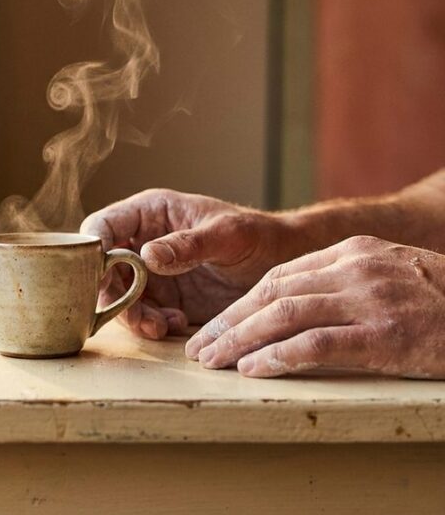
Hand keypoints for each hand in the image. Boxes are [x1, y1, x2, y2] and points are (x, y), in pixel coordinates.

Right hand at [80, 189, 296, 339]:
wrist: (283, 266)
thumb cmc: (259, 236)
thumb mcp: (228, 235)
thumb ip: (188, 245)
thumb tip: (146, 255)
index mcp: (151, 213)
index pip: (103, 226)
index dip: (93, 250)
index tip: (100, 276)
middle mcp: (143, 241)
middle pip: (103, 268)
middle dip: (112, 293)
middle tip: (133, 313)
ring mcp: (151, 273)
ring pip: (118, 295)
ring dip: (132, 315)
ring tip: (160, 326)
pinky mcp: (164, 299)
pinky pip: (141, 315)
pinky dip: (150, 324)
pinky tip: (174, 325)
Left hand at [185, 235, 444, 378]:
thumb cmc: (438, 300)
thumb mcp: (386, 273)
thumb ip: (339, 281)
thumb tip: (284, 304)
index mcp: (350, 252)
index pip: (278, 277)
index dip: (240, 305)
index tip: (214, 327)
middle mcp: (353, 269)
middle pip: (272, 293)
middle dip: (229, 322)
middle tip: (200, 347)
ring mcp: (369, 300)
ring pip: (285, 315)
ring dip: (242, 340)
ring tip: (214, 361)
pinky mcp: (385, 335)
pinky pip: (318, 344)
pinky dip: (280, 356)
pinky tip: (254, 369)